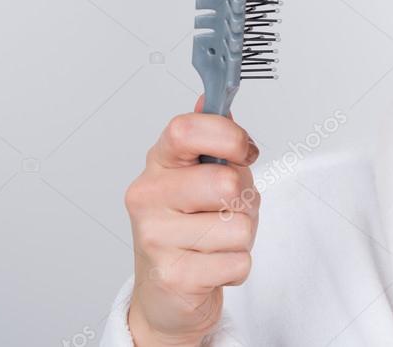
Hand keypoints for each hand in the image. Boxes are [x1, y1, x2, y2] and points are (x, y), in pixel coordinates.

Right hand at [124, 96, 260, 344]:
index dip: (228, 136)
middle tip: (226, 210)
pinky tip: (212, 266)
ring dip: (242, 237)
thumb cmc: (191, 226)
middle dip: (243, 200)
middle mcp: (148, 196)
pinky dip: (237, 266)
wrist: (167, 292)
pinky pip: (239, 261)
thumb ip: (214, 141)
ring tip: (217, 241)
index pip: (186, 130)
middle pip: (226, 183)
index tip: (244, 151)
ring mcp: (155, 237)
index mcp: (159, 163)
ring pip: (239, 226)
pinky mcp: (173, 275)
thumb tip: (211, 98)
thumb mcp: (201, 176)